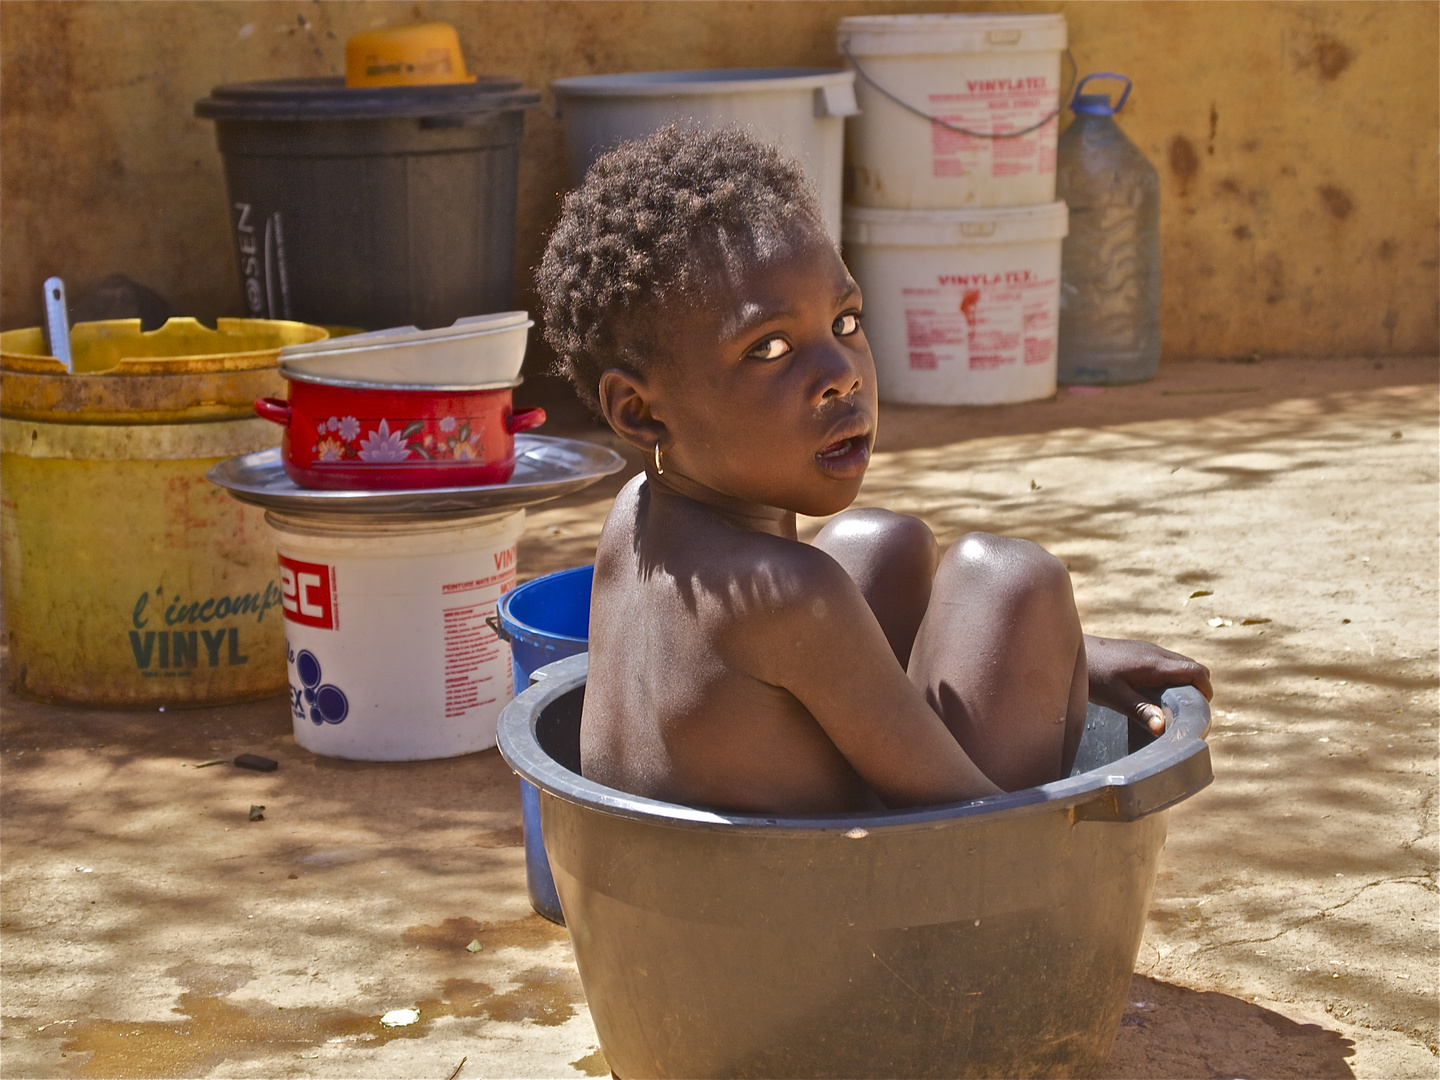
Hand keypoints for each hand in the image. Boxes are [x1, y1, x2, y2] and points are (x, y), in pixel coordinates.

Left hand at [1084, 635, 1212, 733]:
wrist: (1070, 650)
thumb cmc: (1091, 673)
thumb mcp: (1115, 697)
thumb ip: (1141, 711)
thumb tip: (1164, 728)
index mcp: (1155, 664)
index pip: (1196, 671)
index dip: (1205, 690)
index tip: (1200, 710)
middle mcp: (1156, 653)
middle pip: (1192, 667)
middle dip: (1197, 688)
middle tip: (1185, 711)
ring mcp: (1148, 650)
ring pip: (1179, 664)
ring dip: (1183, 682)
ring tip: (1169, 705)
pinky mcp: (1139, 651)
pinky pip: (1165, 662)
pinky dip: (1170, 676)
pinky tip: (1153, 692)